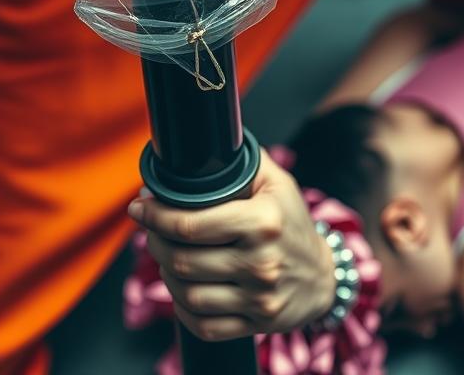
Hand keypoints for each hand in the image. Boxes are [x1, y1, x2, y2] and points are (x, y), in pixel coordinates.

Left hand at [127, 149, 335, 339]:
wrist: (325, 275)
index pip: (191, 225)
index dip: (156, 216)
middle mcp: (260, 262)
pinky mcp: (257, 324)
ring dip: (166, 275)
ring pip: (189, 295)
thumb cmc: (293, 222)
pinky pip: (205, 325)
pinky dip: (183, 310)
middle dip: (155, 242)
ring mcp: (259, 298)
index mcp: (262, 222)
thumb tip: (209, 138)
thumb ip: (244, 161)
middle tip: (149, 229)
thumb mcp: (278, 184)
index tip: (139, 207)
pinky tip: (180, 290)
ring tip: (164, 256)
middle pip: (184, 260)